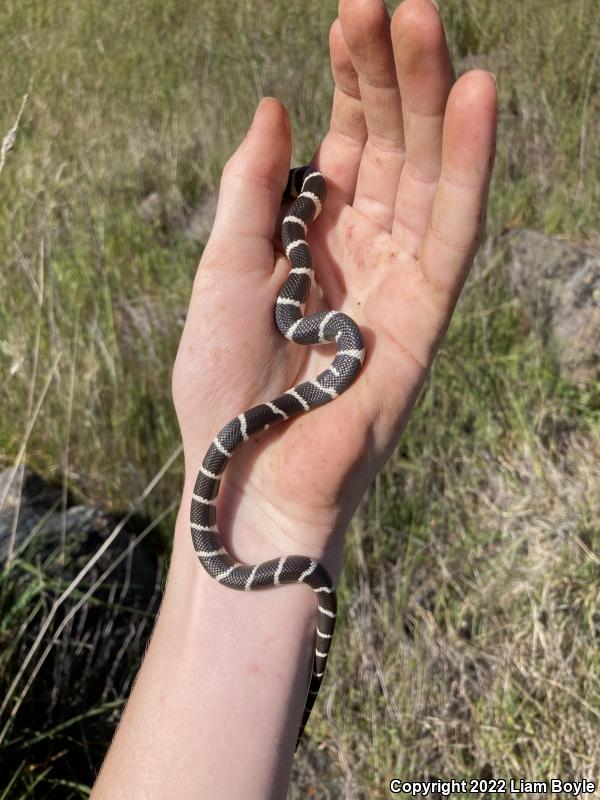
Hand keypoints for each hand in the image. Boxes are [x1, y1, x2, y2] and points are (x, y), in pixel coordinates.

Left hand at [172, 0, 495, 575]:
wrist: (246, 474)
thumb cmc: (224, 384)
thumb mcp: (225, 270)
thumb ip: (253, 192)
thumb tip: (276, 106)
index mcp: (315, 237)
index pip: (345, 141)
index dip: (350, 80)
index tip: (349, 14)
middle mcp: (364, 248)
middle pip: (391, 147)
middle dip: (392, 73)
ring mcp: (400, 279)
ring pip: (426, 175)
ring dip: (431, 101)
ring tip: (427, 21)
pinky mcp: (427, 315)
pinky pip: (453, 232)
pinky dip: (466, 168)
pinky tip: (477, 96)